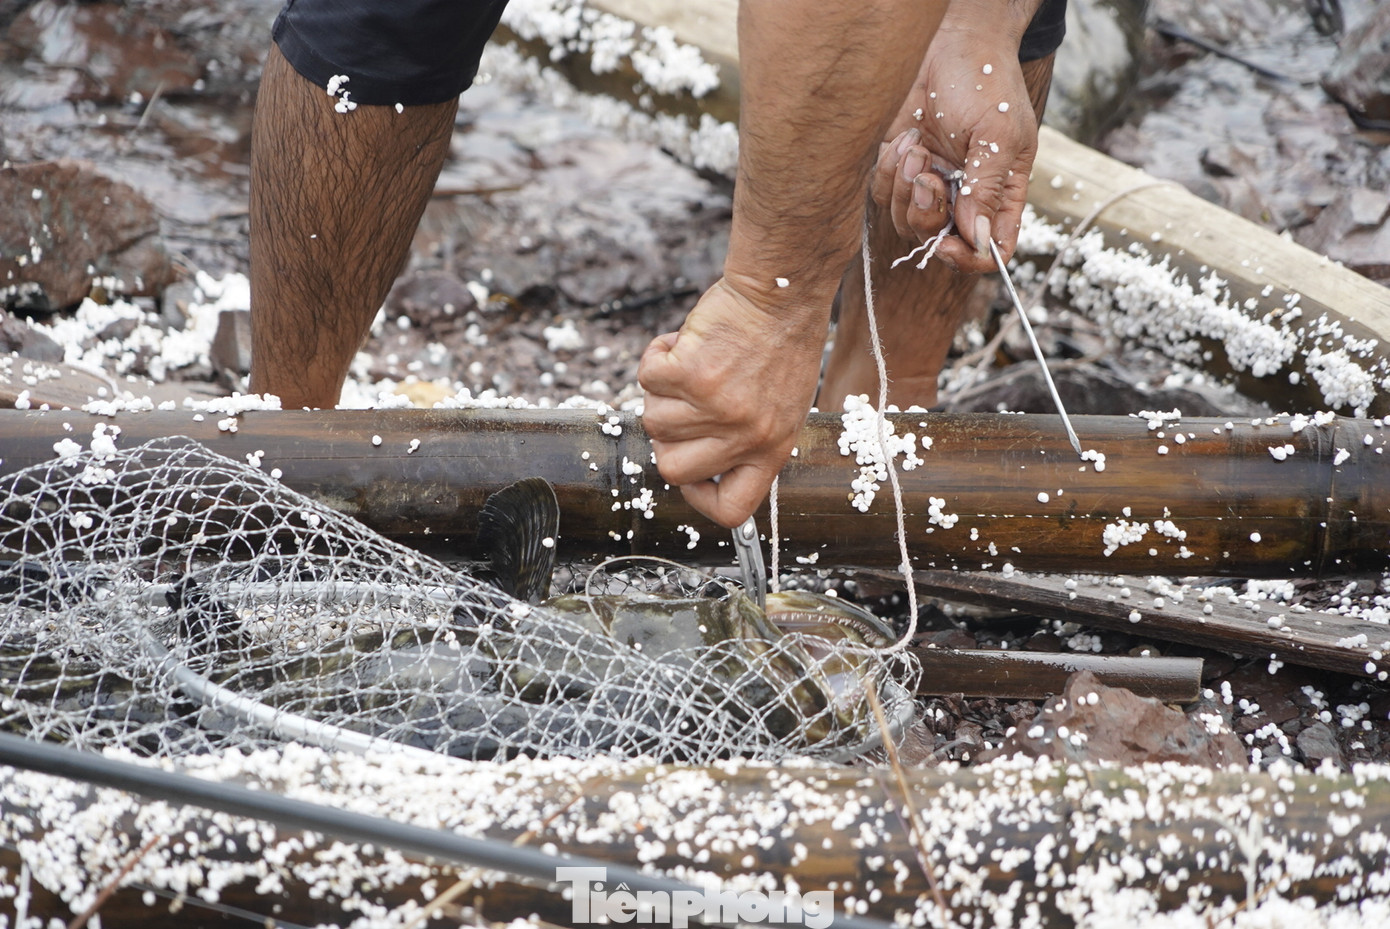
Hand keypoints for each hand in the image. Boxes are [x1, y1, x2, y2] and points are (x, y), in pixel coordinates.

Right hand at [638, 277, 827, 527]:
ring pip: (653, 420)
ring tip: (693, 362)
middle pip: (671, 469)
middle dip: (667, 438)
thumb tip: (695, 458)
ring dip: (663, 390)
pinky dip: (657, 356)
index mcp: (772, 449)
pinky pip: (647, 378)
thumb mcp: (781, 406)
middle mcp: (745, 435)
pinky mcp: (692, 374)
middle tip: (684, 402)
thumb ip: (745, 438)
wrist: (782, 292)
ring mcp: (717, 407)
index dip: (700, 497)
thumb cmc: (781, 342)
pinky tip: (684, 341)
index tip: (693, 474)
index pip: (731, 509)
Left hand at [870, 24, 1040, 271]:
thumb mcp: (999, 135)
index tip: (946, 243)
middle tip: (926, 177)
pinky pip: (882, 193)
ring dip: (905, 188)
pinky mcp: (898, 166)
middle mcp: (963, 196)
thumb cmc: (986, 83)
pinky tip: (905, 138)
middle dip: (926, 216)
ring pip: (905, 221)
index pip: (989, 251)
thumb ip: (987, 189)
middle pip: (939, 241)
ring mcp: (929, 183)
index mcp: (999, 195)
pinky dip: (888, 170)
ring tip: (916, 147)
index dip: (967, 258)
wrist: (951, 43)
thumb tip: (976, 239)